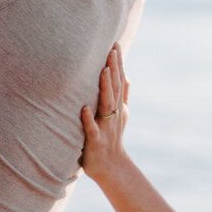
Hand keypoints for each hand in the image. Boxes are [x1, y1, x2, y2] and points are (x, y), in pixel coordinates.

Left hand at [80, 45, 129, 182]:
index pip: (118, 81)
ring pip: (106, 104)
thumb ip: (122, 96)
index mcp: (118, 106)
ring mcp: (105, 127)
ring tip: (102, 70)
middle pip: (114, 88)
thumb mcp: (121, 116)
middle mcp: (113, 114)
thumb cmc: (112, 138)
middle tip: (111, 49)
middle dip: (113, 69)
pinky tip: (84, 107)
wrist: (112, 167)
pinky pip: (91, 128)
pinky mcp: (95, 141)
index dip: (118, 63)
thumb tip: (127, 76)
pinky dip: (88, 118)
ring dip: (104, 87)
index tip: (115, 44)